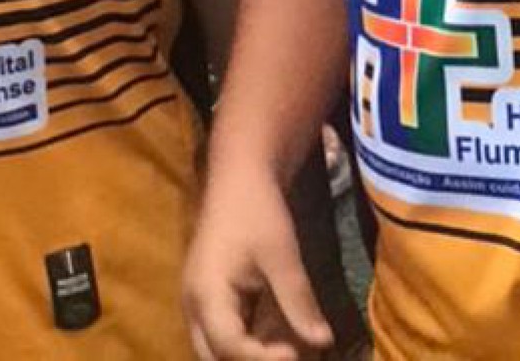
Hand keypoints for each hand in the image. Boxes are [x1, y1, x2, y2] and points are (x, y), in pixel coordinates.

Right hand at [184, 171, 334, 359]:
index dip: (263, 360)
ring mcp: (201, 306)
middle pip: (216, 358)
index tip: (296, 356)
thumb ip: (298, 301)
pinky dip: (252, 341)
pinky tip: (284, 339)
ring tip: (292, 349)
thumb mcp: (282, 255)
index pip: (230, 347)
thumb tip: (323, 342)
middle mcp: (195, 308)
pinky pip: (227, 334)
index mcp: (207, 297)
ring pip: (220, 350)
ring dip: (252, 353)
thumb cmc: (258, 210)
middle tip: (291, 356)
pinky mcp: (213, 301)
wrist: (240, 177)